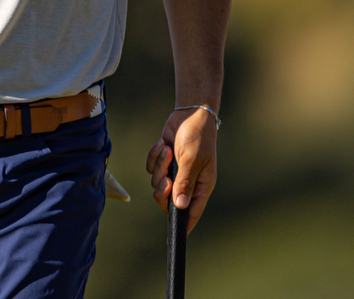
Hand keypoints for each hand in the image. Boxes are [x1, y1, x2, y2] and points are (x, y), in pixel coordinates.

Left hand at [145, 107, 216, 231]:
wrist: (189, 113)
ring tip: (169, 150)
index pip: (191, 212)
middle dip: (162, 189)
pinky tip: (164, 144)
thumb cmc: (198, 136)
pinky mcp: (164, 161)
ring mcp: (175, 171)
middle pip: (167, 200)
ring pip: (156, 182)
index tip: (172, 239)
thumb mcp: (192, 159)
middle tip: (164, 178)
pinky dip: (154, 156)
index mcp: (202, 186)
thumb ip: (185, 182)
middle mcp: (188, 181)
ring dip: (159, 165)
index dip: (182, 225)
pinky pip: (150, 167)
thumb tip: (180, 206)